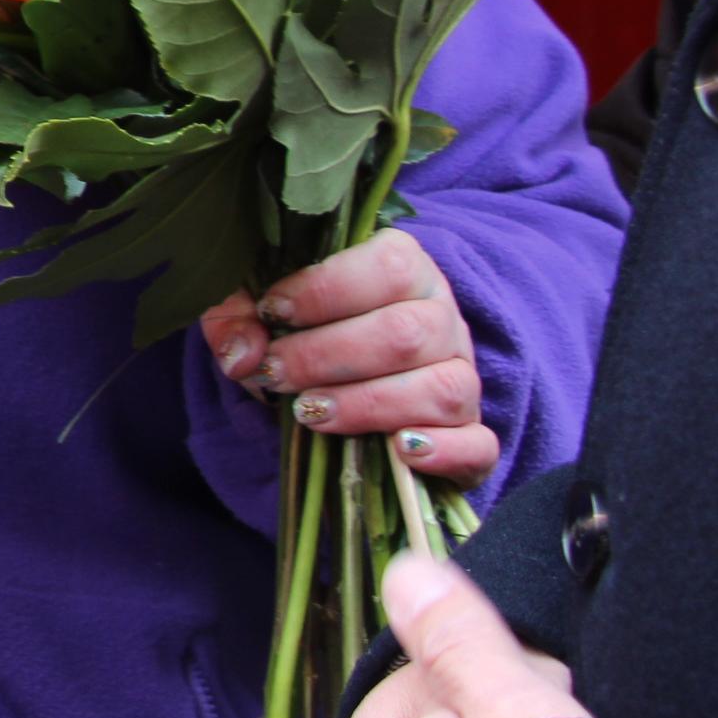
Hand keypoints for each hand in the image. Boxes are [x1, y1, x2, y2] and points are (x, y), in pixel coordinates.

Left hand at [201, 229, 492, 484]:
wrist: (338, 375)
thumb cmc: (300, 329)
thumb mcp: (257, 310)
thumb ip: (238, 318)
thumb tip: (243, 357)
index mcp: (404, 269)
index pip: (389, 267)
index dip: (326, 290)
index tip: (272, 311)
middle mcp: (443, 318)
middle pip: (408, 333)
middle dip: (329, 356)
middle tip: (276, 373)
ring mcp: (463, 376)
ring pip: (443, 388)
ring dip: (369, 404)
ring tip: (311, 412)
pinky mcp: (471, 434)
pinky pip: (478, 444)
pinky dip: (443, 450)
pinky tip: (398, 450)